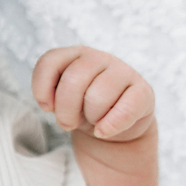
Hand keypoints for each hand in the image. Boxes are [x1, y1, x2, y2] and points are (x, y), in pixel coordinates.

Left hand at [31, 46, 154, 141]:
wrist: (113, 124)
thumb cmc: (81, 107)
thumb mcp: (60, 98)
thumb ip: (49, 94)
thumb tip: (50, 103)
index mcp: (74, 54)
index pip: (49, 61)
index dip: (41, 88)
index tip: (47, 107)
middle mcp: (98, 57)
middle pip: (73, 81)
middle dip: (65, 110)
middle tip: (67, 123)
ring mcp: (123, 71)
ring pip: (97, 97)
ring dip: (90, 118)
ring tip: (91, 120)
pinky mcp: (143, 90)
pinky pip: (125, 110)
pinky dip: (109, 126)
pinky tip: (103, 131)